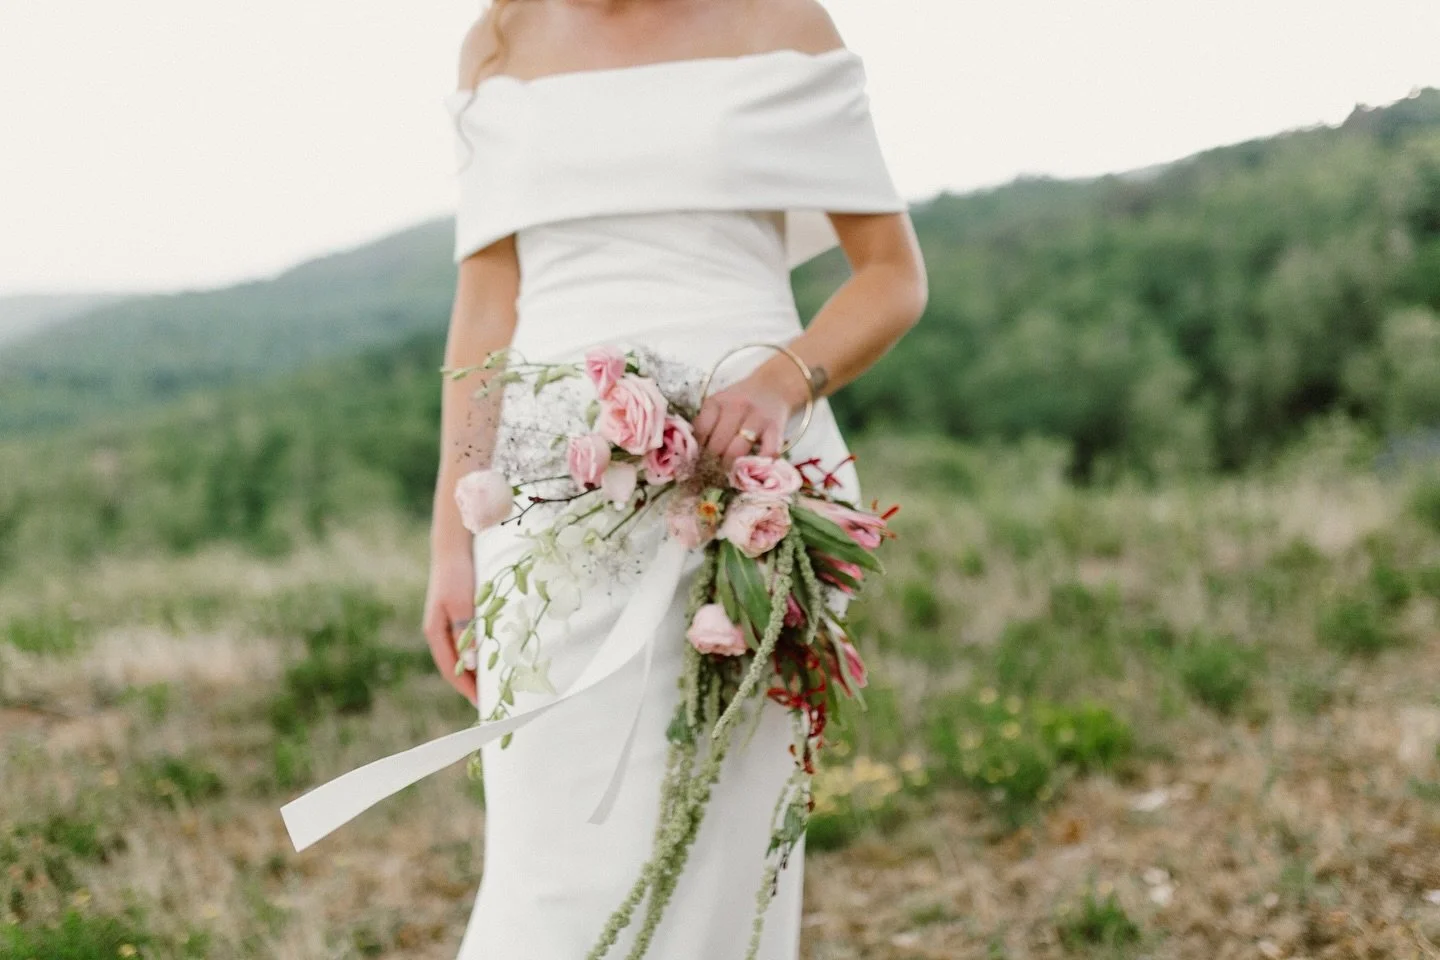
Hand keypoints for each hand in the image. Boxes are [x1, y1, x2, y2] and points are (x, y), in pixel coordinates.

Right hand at [422, 548, 478, 706]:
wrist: (454, 548)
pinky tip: (492, 659)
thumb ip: (465, 633)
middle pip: (455, 666)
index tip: (482, 704)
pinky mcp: (459, 616)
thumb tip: (471, 664)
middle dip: (471, 685)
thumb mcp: (462, 604)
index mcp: (435, 633)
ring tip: (494, 686)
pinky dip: (478, 654)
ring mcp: (448, 625)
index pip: (450, 670)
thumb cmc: (457, 575)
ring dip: (476, 671)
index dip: (466, 688)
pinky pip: (468, 643)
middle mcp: (439, 632)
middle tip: (492, 700)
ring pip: (462, 655)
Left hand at [692, 372, 794, 465]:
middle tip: (712, 469)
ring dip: (730, 466)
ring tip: (728, 471)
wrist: (773, 386)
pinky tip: (752, 467)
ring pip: (738, 450)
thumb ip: (706, 423)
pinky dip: (759, 463)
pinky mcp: (776, 429)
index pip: (701, 429)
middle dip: (712, 461)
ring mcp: (758, 418)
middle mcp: (737, 407)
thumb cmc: (740, 401)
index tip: (698, 457)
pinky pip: (767, 451)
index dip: (698, 448)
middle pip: (718, 443)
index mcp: (718, 401)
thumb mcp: (719, 404)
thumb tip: (692, 452)